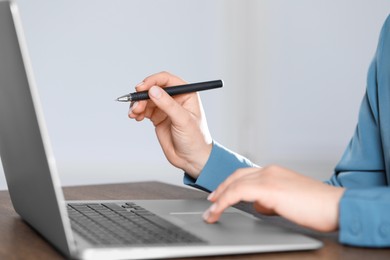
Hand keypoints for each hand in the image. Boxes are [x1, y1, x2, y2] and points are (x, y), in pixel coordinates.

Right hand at [128, 71, 211, 177]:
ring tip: (134, 113)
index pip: (167, 80)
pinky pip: (144, 110)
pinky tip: (135, 117)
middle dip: (142, 95)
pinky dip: (137, 111)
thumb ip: (168, 105)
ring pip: (147, 99)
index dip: (153, 81)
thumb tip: (153, 90)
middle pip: (153, 88)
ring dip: (137, 104)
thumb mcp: (183, 120)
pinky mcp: (158, 118)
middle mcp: (175, 98)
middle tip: (136, 104)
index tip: (142, 88)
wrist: (192, 159)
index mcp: (186, 94)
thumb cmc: (195, 139)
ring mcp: (165, 108)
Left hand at [203, 165, 344, 231]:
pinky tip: (217, 210)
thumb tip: (259, 205)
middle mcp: (269, 171)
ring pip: (234, 183)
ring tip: (210, 211)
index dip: (229, 184)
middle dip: (220, 189)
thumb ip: (271, 200)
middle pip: (236, 176)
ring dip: (219, 198)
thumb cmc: (317, 206)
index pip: (245, 174)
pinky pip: (238, 192)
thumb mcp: (288, 200)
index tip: (220, 195)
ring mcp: (268, 178)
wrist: (335, 206)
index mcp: (274, 172)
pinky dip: (224, 201)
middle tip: (211, 201)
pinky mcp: (268, 188)